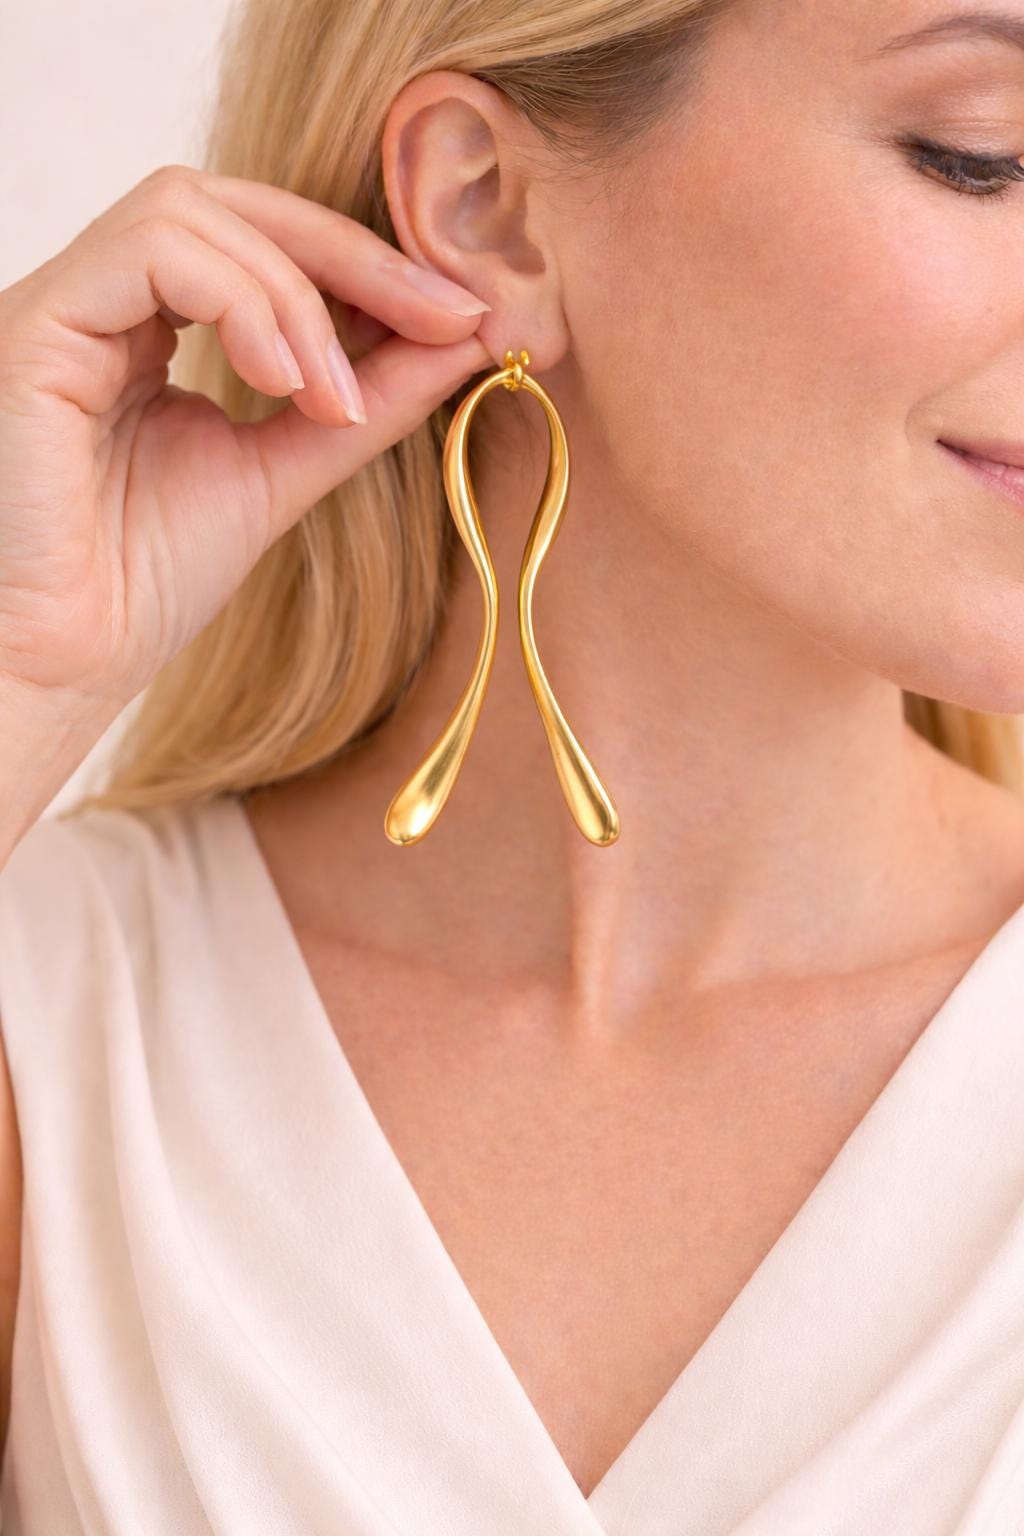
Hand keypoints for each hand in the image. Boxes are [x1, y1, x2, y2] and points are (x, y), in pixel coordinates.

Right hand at [0, 163, 490, 729]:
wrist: (66, 662)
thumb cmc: (147, 582)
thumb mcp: (286, 471)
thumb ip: (366, 401)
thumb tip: (466, 334)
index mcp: (148, 328)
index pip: (262, 240)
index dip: (367, 263)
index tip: (459, 313)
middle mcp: (101, 302)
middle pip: (234, 203)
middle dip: (352, 254)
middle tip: (441, 315)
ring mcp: (66, 306)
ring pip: (192, 209)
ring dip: (295, 295)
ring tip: (331, 396)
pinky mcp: (39, 325)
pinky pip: (151, 249)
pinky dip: (241, 303)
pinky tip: (282, 385)